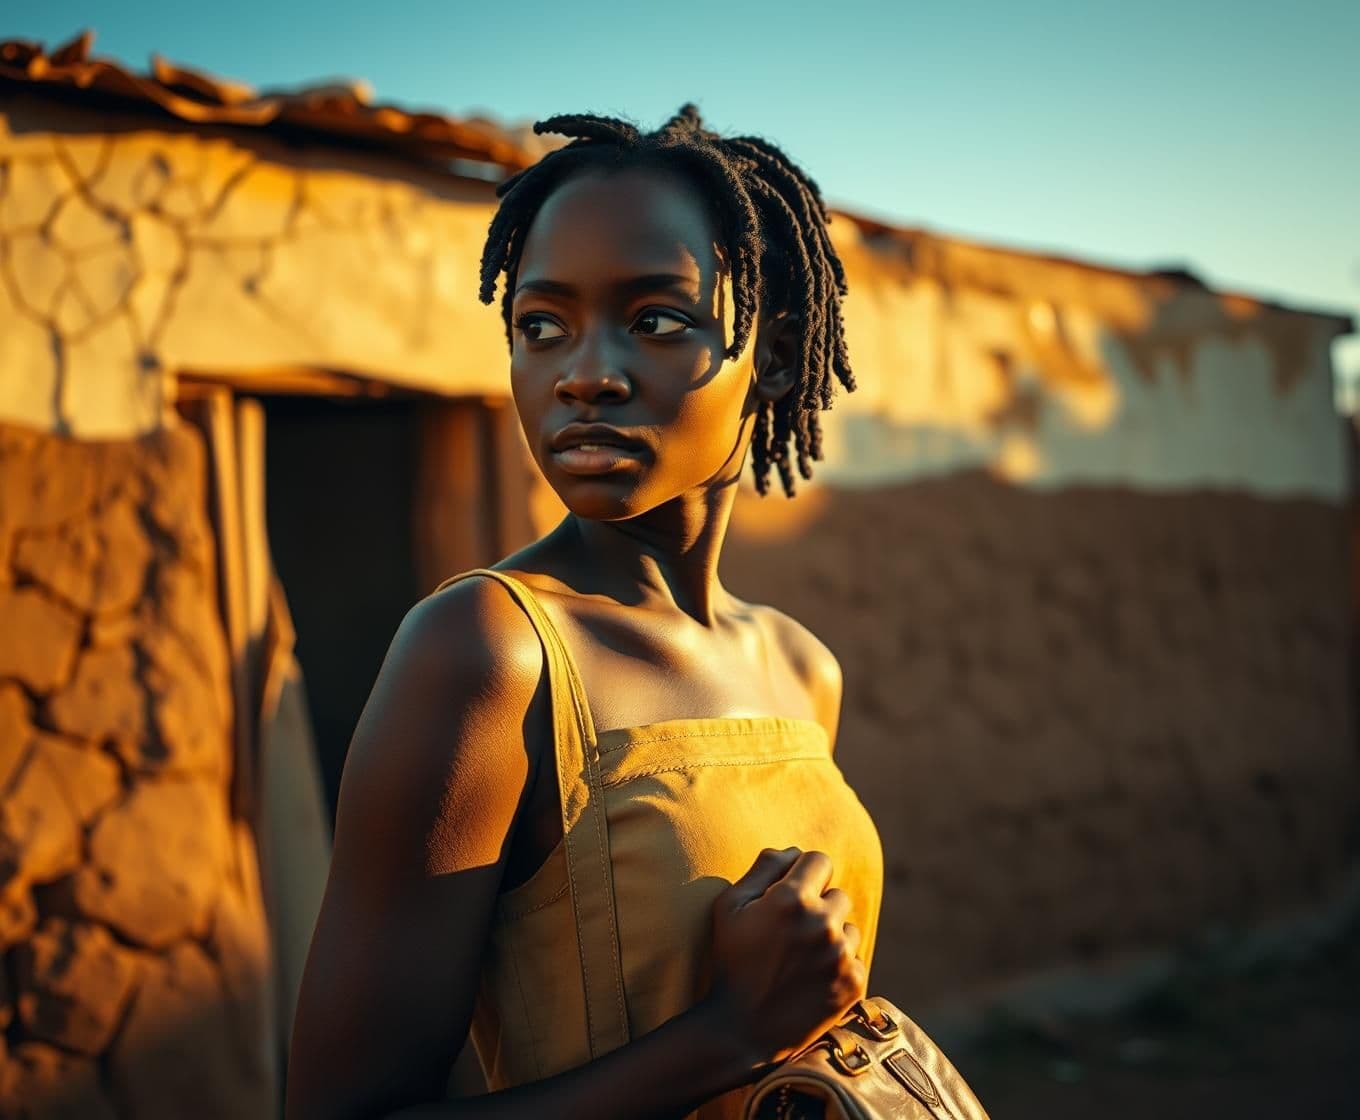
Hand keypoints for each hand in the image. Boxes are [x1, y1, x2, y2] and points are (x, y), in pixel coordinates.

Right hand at [702, 847, 866, 1068]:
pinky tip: (811, 978)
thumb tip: (793, 851)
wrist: (743, 1029)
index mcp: (792, 898)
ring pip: (848, 927)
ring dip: (831, 935)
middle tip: (792, 932)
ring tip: (801, 958)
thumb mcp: (730, 906)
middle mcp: (823, 922)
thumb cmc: (731, 962)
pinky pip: (855, 957)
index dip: (804, 873)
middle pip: (837, 894)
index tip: (791, 893)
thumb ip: (763, 868)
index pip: (819, 860)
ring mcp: (841, 955)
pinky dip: (838, 964)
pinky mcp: (854, 982)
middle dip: (818, 905)